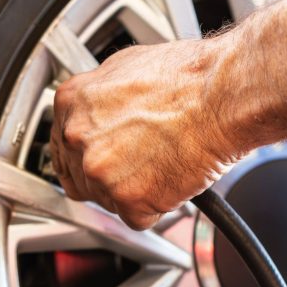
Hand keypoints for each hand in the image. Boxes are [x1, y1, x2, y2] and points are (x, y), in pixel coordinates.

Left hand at [50, 39, 238, 229]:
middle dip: (110, 177)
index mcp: (72, 104)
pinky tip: (172, 180)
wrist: (222, 95)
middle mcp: (79, 138)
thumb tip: (101, 114)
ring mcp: (101, 172)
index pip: (63, 147)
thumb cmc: (189, 79)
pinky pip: (137, 218)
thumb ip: (101, 100)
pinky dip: (157, 207)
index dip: (88, 157)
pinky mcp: (128, 200)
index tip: (104, 161)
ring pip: (109, 201)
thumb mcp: (128, 68)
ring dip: (135, 192)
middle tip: (141, 165)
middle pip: (82, 179)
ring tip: (164, 164)